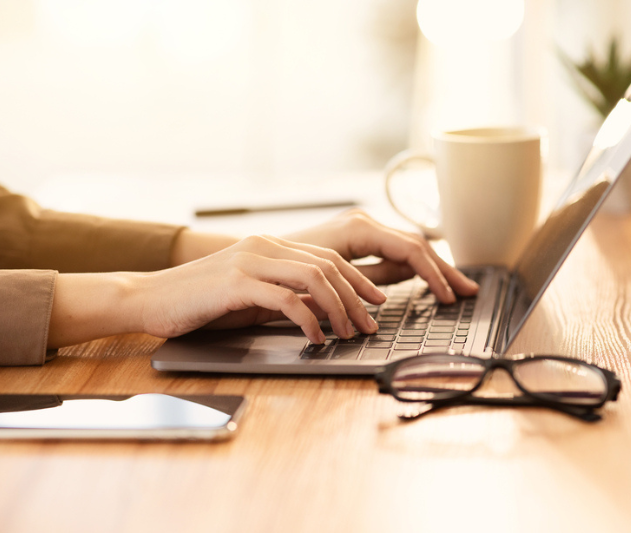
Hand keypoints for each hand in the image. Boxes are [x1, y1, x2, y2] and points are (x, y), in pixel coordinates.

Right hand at [49, 235, 387, 347]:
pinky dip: (308, 319)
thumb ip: (286, 296)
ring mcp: (251, 262)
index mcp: (270, 246)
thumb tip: (323, 310)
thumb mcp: (250, 295)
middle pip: (328, 266)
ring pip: (314, 279)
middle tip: (370, 324)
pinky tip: (315, 337)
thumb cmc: (199, 301)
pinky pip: (286, 300)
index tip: (376, 301)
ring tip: (348, 333)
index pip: (328, 258)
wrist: (148, 298)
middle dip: (356, 297)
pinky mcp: (236, 283)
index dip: (358, 280)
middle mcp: (264, 247)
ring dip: (338, 309)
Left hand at [282, 210, 478, 302]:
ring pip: (409, 246)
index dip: (435, 274)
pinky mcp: (358, 238)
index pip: (411, 249)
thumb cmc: (285, 272)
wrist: (256, 260)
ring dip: (434, 268)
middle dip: (444, 269)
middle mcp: (363, 222)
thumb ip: (371, 278)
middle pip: (417, 244)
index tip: (449, 297)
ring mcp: (362, 228)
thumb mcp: (330, 280)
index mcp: (359, 229)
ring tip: (457, 287)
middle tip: (469, 290)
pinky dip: (415, 266)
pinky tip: (429, 280)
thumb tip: (407, 280)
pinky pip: (395, 250)